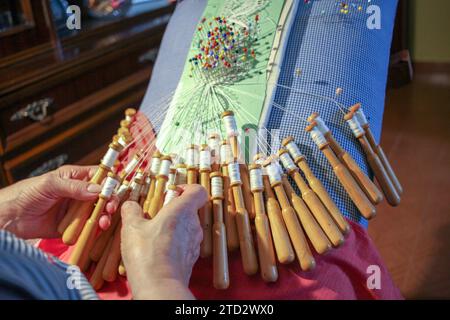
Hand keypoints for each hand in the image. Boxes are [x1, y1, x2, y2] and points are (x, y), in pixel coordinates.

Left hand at [0, 165, 117, 238]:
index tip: (114, 189)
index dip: (110, 181)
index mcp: (76, 177)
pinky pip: (90, 226)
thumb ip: (74, 187)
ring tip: (104, 221)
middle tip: (110, 208)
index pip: (100, 176)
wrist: (11, 218)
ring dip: (105, 215)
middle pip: (104, 195)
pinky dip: (97, 227)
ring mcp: (78, 210)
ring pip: (99, 211)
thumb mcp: (50, 185)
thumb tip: (98, 190)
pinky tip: (98, 228)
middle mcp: (80, 193)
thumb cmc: (27, 194)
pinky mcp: (75, 226)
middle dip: (110, 201)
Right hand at [121, 184, 206, 299]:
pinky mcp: (191, 258)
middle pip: (190, 209)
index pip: (198, 191)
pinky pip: (185, 244)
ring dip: (173, 227)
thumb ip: (131, 211)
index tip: (173, 192)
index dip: (187, 188)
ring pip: (187, 227)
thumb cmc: (148, 254)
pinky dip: (174, 243)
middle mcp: (193, 225)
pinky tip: (157, 250)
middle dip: (174, 209)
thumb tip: (130, 205)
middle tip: (156, 214)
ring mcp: (194, 243)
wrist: (159, 286)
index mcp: (183, 210)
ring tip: (153, 234)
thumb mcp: (132, 227)